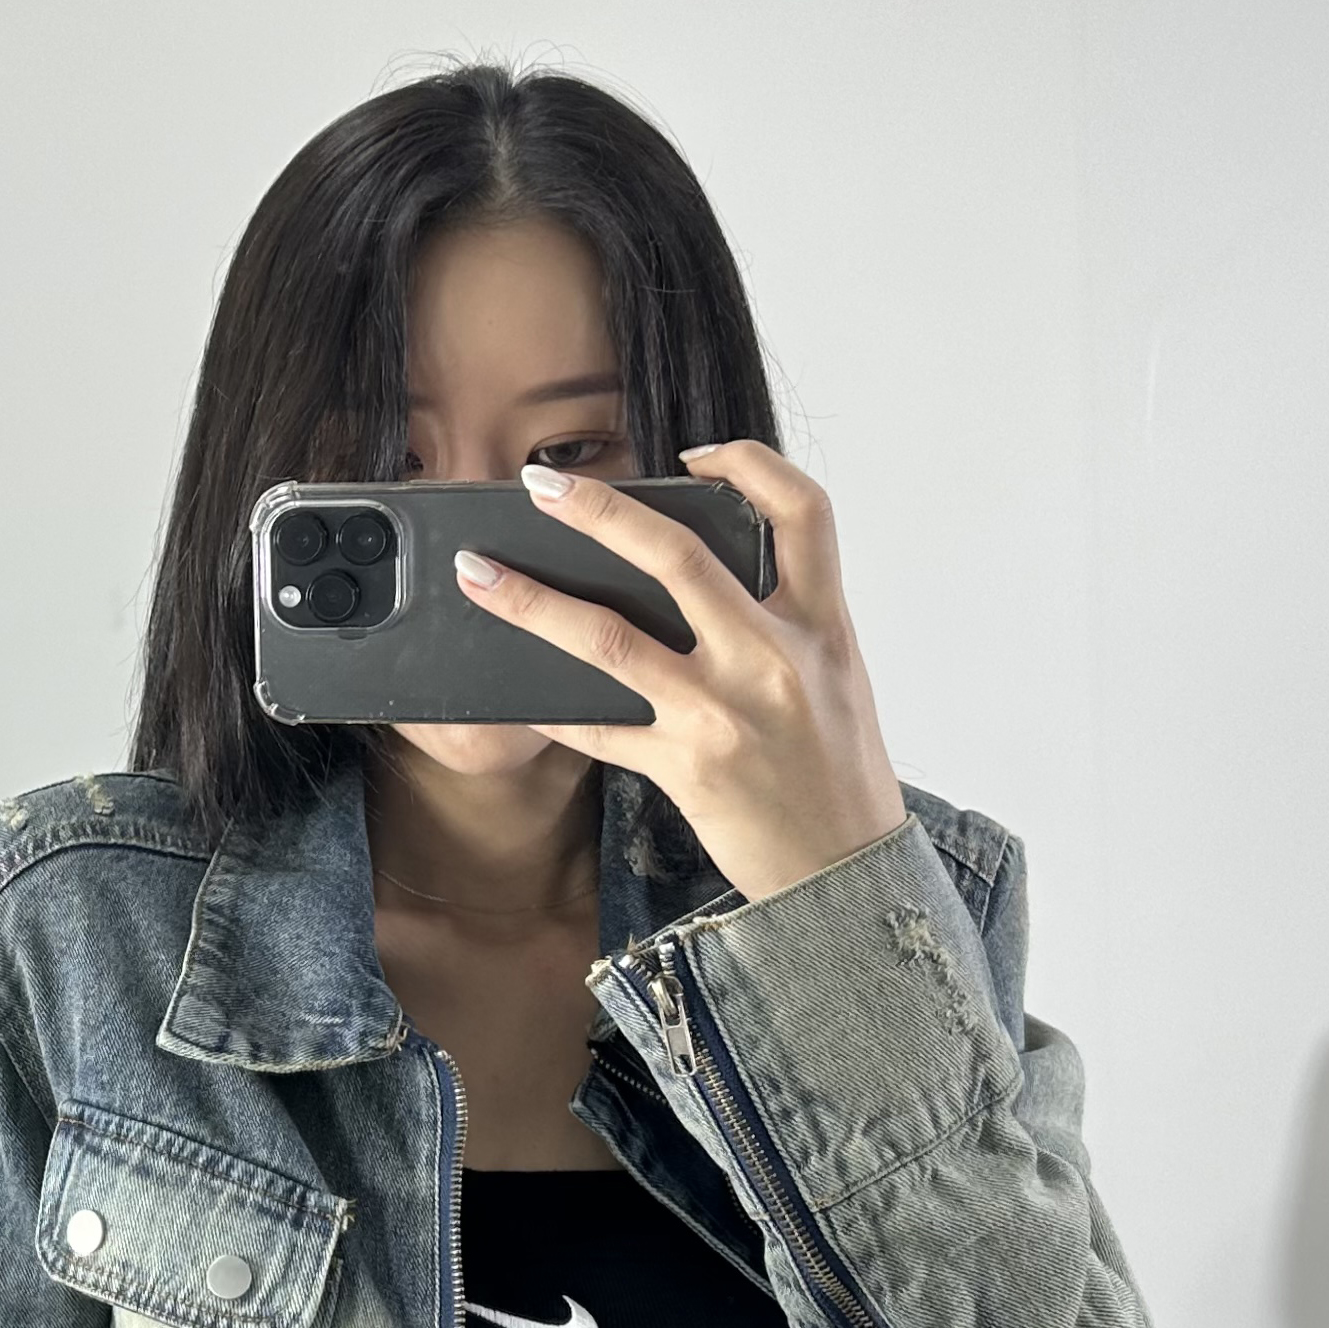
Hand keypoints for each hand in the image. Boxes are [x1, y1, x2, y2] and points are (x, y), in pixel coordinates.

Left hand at [454, 443, 908, 903]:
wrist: (847, 873)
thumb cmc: (840, 777)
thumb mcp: (838, 678)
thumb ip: (786, 622)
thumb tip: (710, 577)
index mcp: (823, 625)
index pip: (802, 510)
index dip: (748, 464)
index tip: (696, 454)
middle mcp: (773, 658)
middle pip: (676, 555)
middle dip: (598, 510)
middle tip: (541, 487)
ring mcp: (724, 712)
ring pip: (609, 637)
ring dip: (532, 600)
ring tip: (481, 575)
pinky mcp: (685, 767)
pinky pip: (599, 729)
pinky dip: (551, 710)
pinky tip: (514, 697)